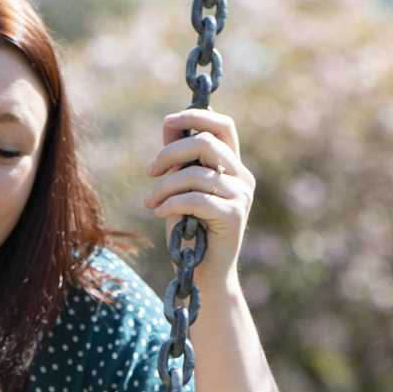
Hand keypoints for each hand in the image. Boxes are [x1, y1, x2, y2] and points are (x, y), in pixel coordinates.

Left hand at [144, 109, 253, 285]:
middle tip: (150, 172)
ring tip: (151, 202)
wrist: (203, 276)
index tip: (167, 122)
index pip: (223, 125)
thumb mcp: (180, 189)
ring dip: (164, 187)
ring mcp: (240, 196)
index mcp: (232, 166)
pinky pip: (195, 199)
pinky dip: (171, 203)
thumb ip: (179, 159)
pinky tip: (159, 213)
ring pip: (196, 173)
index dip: (196, 115)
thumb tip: (170, 124)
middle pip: (206, 142)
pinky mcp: (233, 216)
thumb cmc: (189, 233)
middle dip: (170, 153)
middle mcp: (242, 177)